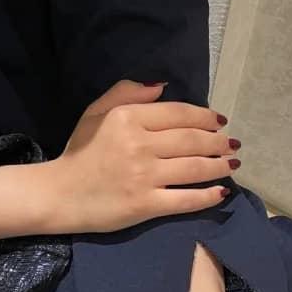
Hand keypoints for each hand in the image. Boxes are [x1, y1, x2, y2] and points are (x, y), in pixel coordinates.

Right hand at [41, 79, 239, 232]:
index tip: (220, 122)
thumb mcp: (96, 113)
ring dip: (219, 166)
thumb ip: (127, 94)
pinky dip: (207, 196)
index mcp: (128, 118)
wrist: (60, 195)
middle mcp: (139, 145)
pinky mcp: (146, 205)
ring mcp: (144, 176)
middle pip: (192, 140)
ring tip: (232, 165)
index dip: (205, 117)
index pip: (178, 114)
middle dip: (218, 142)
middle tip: (231, 145)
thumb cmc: (80, 152)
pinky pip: (185, 200)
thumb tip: (162, 86)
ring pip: (194, 168)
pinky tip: (221, 192)